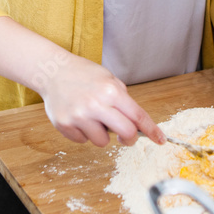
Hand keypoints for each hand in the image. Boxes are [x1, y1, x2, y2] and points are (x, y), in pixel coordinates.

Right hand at [37, 55, 165, 147]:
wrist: (52, 71)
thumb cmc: (83, 74)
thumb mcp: (109, 79)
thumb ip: (123, 99)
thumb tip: (137, 124)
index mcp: (111, 91)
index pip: (138, 116)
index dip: (152, 130)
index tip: (160, 140)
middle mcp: (96, 104)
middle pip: (126, 133)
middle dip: (130, 138)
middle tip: (126, 137)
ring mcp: (79, 116)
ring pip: (103, 142)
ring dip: (102, 134)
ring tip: (92, 118)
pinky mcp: (64, 125)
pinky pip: (83, 141)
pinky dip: (84, 133)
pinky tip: (78, 118)